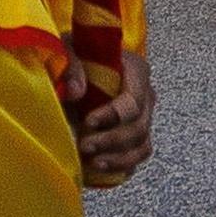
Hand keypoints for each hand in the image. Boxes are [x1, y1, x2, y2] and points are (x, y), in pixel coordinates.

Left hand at [65, 47, 154, 189]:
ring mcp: (144, 117)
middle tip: (84, 146)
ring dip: (119, 159)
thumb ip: (71, 64)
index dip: (112, 115)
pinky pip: (138, 156)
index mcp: (136, 70)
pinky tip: (101, 169)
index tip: (87, 122)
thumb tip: (74, 91)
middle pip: (139, 127)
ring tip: (93, 163)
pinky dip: (122, 166)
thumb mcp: (69, 47)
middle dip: (112, 141)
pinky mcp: (137, 134)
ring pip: (142, 146)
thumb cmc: (77, 51)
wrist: (81, 60)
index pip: (133, 101)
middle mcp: (146, 96)